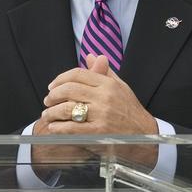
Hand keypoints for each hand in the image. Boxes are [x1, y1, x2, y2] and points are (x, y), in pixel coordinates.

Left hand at [36, 54, 158, 167]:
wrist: (144, 136)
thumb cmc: (131, 111)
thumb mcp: (120, 87)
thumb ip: (104, 72)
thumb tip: (90, 56)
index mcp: (108, 85)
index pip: (78, 74)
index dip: (60, 79)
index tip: (52, 86)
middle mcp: (104, 98)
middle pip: (69, 90)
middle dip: (53, 95)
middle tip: (48, 100)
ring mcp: (101, 115)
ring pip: (67, 109)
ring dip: (52, 112)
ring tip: (47, 115)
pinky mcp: (97, 133)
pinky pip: (71, 128)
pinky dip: (58, 128)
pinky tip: (54, 128)